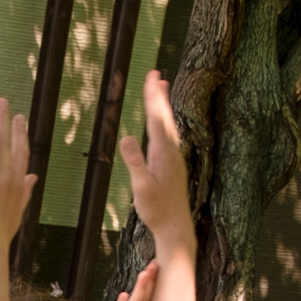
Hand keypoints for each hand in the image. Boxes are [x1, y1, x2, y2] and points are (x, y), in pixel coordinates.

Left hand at [0, 97, 31, 266]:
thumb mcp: (17, 213)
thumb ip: (25, 192)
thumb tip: (33, 177)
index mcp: (18, 185)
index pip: (22, 152)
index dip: (20, 133)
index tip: (18, 117)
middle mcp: (7, 178)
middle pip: (7, 142)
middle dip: (4, 119)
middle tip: (0, 101)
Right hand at [117, 72, 192, 246]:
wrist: (175, 227)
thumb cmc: (157, 210)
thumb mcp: (141, 187)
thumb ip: (134, 162)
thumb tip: (125, 138)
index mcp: (163, 152)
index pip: (156, 118)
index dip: (153, 96)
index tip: (152, 76)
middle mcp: (171, 151)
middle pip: (164, 117)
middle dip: (158, 94)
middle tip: (156, 73)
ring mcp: (174, 157)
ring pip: (168, 125)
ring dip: (163, 106)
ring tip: (161, 89)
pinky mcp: (172, 165)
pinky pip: (167, 136)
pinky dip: (163, 122)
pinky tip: (161, 124)